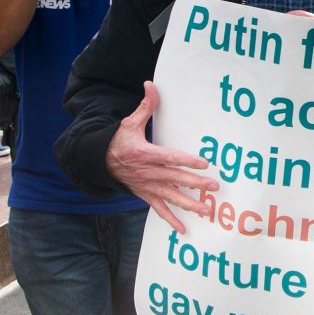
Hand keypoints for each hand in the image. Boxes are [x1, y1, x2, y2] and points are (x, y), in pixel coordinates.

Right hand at [106, 81, 219, 233]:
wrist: (98, 162)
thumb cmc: (118, 141)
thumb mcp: (129, 122)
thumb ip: (145, 106)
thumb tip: (151, 85)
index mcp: (144, 153)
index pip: (169, 157)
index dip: (186, 160)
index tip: (204, 163)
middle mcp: (146, 173)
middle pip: (174, 179)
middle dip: (195, 184)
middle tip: (214, 187)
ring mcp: (147, 186)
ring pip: (170, 197)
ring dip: (189, 204)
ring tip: (206, 210)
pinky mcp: (145, 195)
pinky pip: (159, 210)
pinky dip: (171, 220)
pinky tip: (184, 230)